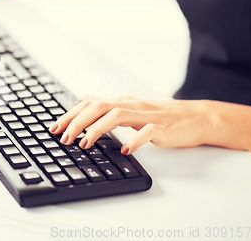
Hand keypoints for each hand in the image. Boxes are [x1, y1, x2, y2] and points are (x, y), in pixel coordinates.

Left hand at [49, 97, 217, 154]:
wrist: (196, 118)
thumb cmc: (160, 117)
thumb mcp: (130, 110)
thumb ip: (109, 108)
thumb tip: (84, 101)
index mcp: (121, 102)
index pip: (89, 103)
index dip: (70, 114)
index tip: (55, 128)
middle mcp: (130, 105)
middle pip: (97, 107)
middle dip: (77, 122)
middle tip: (63, 138)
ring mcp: (146, 115)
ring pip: (117, 115)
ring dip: (97, 130)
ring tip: (84, 144)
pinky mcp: (162, 127)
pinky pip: (147, 132)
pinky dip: (135, 140)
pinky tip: (126, 150)